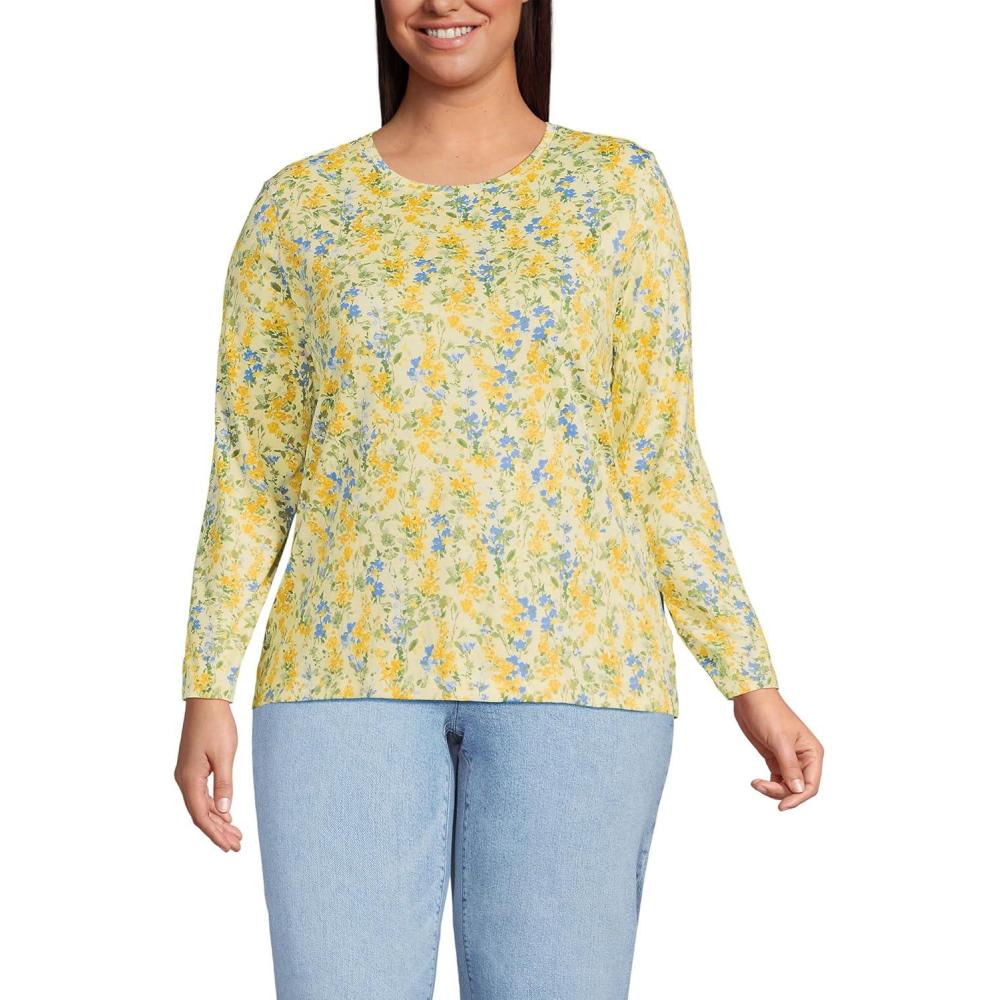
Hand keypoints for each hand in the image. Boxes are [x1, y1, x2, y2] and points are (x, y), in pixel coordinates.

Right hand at [174, 698, 242, 850]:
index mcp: (189, 779)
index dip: (215, 834)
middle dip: (218, 831)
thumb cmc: (216, 725)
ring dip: (218, 820)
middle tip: (237, 845)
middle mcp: (184, 780)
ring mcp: (187, 774)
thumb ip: (224, 784)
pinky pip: (201, 794)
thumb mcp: (224, 755)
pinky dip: (214, 807)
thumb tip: (224, 812)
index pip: (201, 816)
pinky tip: (226, 814)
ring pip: (201, 805)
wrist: (206, 701)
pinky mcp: (193, 768)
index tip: (230, 846)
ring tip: (235, 834)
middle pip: (200, 814)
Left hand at [732, 687, 822, 810]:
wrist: (750, 698)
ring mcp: (789, 759)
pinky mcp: (775, 758)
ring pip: (787, 786)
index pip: (812, 785)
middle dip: (781, 792)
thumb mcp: (780, 740)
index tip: (782, 805)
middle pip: (798, 788)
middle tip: (761, 786)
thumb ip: (790, 766)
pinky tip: (757, 782)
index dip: (799, 798)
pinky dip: (769, 784)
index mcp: (812, 752)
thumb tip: (799, 790)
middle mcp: (804, 758)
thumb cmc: (768, 713)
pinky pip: (777, 779)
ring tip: (756, 783)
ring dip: (773, 789)